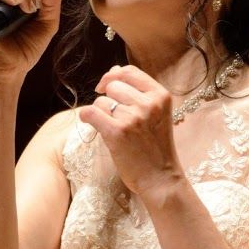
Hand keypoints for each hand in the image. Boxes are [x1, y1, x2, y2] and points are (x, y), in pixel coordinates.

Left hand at [79, 65, 182, 196]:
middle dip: (109, 99)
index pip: (129, 71)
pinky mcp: (117, 132)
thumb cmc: (156, 147)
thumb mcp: (157, 114)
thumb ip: (138, 91)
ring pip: (101, 101)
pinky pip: (91, 113)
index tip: (106, 87)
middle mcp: (149, 103)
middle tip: (115, 117)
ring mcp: (133, 117)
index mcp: (161, 95)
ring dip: (102, 113)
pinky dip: (87, 118)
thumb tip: (113, 70)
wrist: (160, 178)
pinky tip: (92, 124)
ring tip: (113, 128)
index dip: (113, 76)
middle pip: (113, 86)